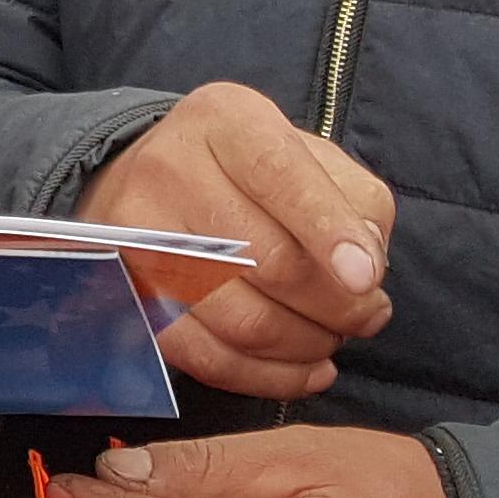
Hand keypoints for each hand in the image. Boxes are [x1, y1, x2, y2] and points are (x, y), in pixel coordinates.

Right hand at [78, 82, 397, 397]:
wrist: (148, 180)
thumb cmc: (250, 173)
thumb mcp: (308, 154)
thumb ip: (356, 202)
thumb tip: (365, 271)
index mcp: (225, 120)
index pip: (281, 177)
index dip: (330, 233)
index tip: (368, 279)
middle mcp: (170, 169)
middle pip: (268, 260)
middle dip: (337, 305)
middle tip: (368, 316)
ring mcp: (139, 237)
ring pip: (242, 320)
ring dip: (306, 345)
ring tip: (333, 338)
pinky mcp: (130, 298)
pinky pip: (207, 358)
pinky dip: (268, 378)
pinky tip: (305, 371)